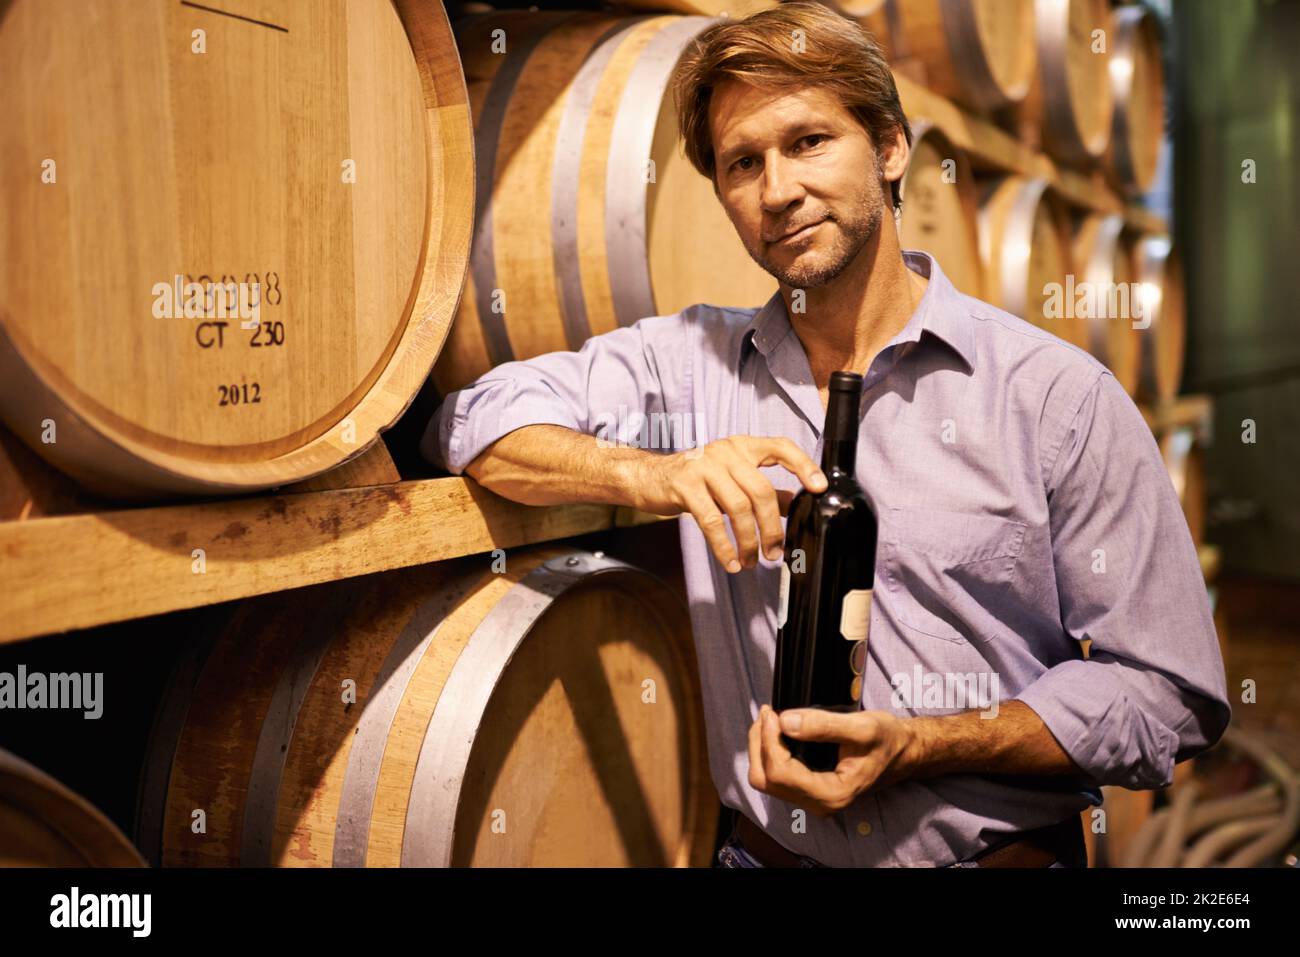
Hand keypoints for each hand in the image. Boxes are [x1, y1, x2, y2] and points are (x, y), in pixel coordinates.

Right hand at [634, 436, 825, 572]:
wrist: (650, 477)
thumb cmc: (697, 479)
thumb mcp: (732, 480)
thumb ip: (763, 490)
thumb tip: (796, 504)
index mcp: (743, 447)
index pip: (780, 447)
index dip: (803, 465)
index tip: (819, 488)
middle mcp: (726, 451)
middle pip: (761, 491)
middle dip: (772, 528)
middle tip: (774, 552)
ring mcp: (704, 466)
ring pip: (738, 508)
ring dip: (748, 541)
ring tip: (750, 561)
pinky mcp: (685, 485)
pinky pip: (712, 521)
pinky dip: (724, 546)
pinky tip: (731, 562)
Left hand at [747, 704, 916, 817]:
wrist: (901, 753)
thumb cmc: (886, 740)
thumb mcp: (861, 727)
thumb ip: (823, 725)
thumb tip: (784, 721)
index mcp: (831, 794)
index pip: (780, 773)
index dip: (769, 740)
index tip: (773, 712)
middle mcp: (818, 804)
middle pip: (765, 779)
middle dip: (760, 744)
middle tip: (768, 713)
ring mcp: (811, 800)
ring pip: (765, 779)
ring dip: (761, 747)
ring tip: (770, 719)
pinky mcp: (807, 791)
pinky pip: (775, 776)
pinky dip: (769, 752)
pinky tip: (777, 731)